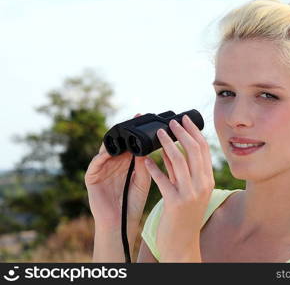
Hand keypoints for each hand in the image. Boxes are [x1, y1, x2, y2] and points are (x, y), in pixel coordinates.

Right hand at [85, 113, 151, 235]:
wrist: (121, 223)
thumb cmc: (133, 203)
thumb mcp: (143, 180)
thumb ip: (144, 165)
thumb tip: (146, 147)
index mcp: (126, 163)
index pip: (129, 143)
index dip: (135, 132)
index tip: (142, 118)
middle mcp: (114, 163)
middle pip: (116, 142)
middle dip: (123, 132)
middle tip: (132, 120)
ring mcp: (102, 169)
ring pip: (105, 150)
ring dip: (113, 141)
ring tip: (121, 133)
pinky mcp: (92, 177)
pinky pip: (94, 164)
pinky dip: (100, 157)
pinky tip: (108, 152)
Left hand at [143, 114, 214, 261]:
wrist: (182, 244)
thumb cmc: (184, 216)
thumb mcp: (189, 191)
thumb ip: (180, 171)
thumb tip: (171, 149)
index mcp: (208, 180)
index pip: (203, 150)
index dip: (193, 132)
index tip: (184, 119)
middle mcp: (202, 185)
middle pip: (193, 151)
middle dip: (182, 133)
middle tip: (171, 122)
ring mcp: (190, 194)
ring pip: (179, 161)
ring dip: (168, 144)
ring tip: (158, 134)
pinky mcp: (175, 202)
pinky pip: (163, 179)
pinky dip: (154, 168)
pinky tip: (146, 160)